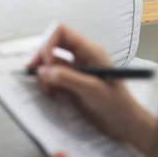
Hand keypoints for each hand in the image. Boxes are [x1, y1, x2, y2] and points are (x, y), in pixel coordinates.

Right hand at [28, 24, 156, 153]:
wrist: (124, 124)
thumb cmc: (115, 104)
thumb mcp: (91, 89)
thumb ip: (66, 77)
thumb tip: (42, 71)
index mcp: (89, 51)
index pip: (61, 32)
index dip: (49, 44)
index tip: (47, 65)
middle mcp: (81, 57)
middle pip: (52, 46)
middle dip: (41, 58)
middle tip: (33, 74)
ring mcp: (75, 71)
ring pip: (50, 64)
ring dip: (43, 74)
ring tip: (47, 90)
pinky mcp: (71, 84)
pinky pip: (52, 78)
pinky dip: (47, 84)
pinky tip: (52, 95)